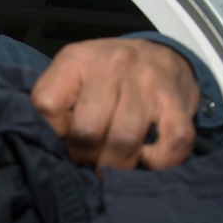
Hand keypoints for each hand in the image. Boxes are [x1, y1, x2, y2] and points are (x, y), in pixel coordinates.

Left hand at [31, 37, 200, 171]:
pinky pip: (171, 143)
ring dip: (114, 167)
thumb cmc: (107, 74)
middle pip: (87, 131)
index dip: (51, 132)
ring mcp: (148, 82)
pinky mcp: (178, 102)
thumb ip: (56, 105)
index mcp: (76, 59)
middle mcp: (113, 65)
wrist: (159, 53)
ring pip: (124, 140)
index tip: (61, 139)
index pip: (48, 105)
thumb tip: (44, 147)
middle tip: (86, 162)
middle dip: (83, 158)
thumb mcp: (71, 74)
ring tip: (110, 169)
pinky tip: (145, 160)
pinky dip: (157, 163)